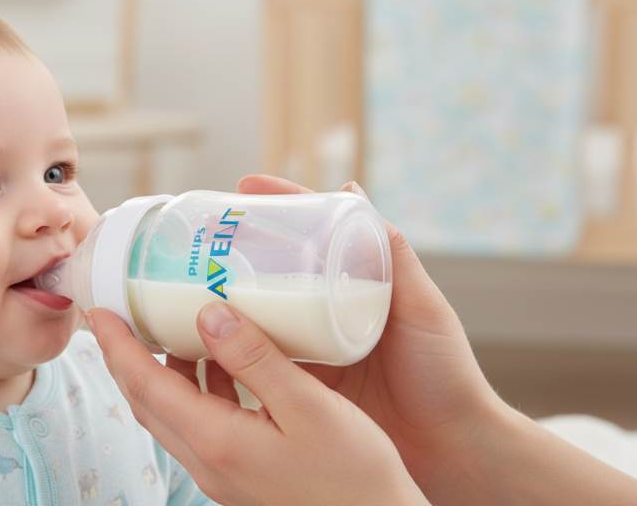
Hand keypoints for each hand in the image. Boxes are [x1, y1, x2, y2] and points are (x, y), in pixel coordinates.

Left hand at [87, 301, 427, 505]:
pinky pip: (198, 425)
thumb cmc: (354, 476)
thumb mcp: (309, 407)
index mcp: (216, 441)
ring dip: (157, 373)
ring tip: (162, 330)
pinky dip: (192, 391)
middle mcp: (208, 462)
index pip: (145, 386)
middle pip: (147, 402)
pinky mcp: (240, 475)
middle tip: (117, 316)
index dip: (117, 346)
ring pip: (171, 415)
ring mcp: (222, 473)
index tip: (99, 311)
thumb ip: (255, 359)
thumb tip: (208, 316)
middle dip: (125, 358)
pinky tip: (216, 366)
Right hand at [225, 175, 507, 501]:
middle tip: (202, 234)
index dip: (279, 206)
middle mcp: (328, 312)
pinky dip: (229, 347)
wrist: (448, 448)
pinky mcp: (301, 388)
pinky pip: (257, 361)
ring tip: (189, 280)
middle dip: (238, 248)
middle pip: (275, 270)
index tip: (243, 186)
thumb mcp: (422, 308)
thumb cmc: (445, 375)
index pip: (312, 234)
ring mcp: (312, 349)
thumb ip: (396, 258)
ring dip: (225, 296)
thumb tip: (356, 192)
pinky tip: (202, 338)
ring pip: (259, 313)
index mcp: (357, 285)